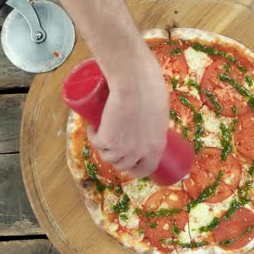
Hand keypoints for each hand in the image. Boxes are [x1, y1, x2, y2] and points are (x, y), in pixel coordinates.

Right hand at [87, 46, 168, 177]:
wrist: (135, 83)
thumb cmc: (151, 90)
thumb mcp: (160, 113)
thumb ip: (154, 123)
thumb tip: (149, 123)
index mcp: (157, 147)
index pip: (147, 168)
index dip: (138, 169)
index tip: (131, 166)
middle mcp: (140, 152)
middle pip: (124, 166)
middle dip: (117, 159)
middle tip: (112, 146)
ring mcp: (123, 148)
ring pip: (108, 157)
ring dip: (103, 148)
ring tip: (103, 133)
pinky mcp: (106, 140)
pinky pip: (96, 144)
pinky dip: (92, 136)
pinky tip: (93, 128)